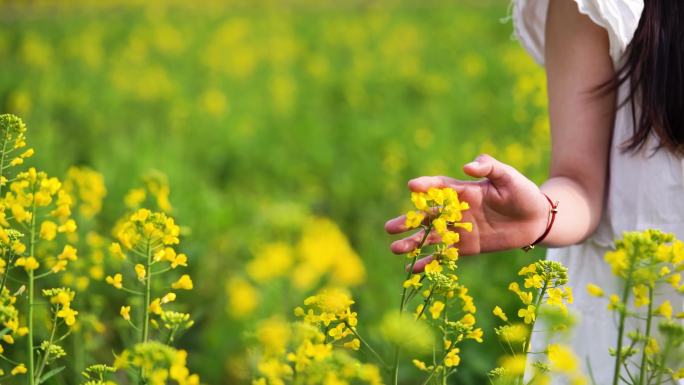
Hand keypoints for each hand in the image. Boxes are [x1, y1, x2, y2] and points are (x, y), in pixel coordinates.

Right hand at [385, 154, 549, 271]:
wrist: (537, 219)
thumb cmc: (523, 192)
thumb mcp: (508, 176)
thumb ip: (489, 167)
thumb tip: (467, 166)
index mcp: (463, 190)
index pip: (439, 187)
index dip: (426, 186)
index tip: (412, 186)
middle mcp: (456, 211)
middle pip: (427, 216)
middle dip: (408, 222)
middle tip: (389, 228)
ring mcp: (460, 230)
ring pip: (431, 237)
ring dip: (413, 243)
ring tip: (395, 249)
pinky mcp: (467, 248)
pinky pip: (444, 255)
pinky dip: (429, 263)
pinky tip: (412, 270)